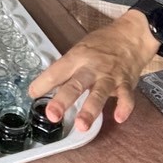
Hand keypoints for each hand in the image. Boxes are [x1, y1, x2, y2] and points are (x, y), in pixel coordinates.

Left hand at [28, 11, 159, 131]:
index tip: (32, 95)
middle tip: (52, 115)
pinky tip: (119, 118)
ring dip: (90, 110)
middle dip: (63, 100)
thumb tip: (44, 87)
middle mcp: (91, 67)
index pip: (56, 72)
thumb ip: (65, 70)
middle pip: (76, 84)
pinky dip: (124, 107)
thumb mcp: (79, 50)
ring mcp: (109, 76)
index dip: (43, 84)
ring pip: (99, 93)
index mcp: (76, 58)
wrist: (130, 36)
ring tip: (82, 125)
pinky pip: (126, 96)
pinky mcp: (125, 83)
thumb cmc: (101, 45)